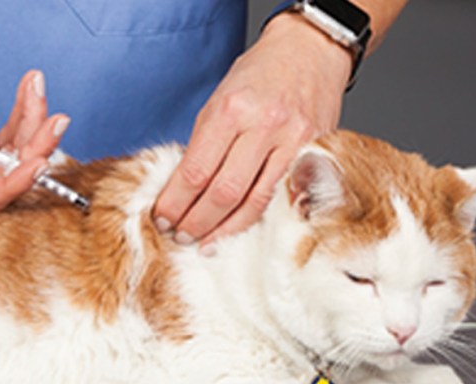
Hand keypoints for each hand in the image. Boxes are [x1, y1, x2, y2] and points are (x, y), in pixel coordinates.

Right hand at [0, 68, 69, 211]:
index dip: (15, 183)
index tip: (39, 162)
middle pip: (10, 176)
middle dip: (37, 149)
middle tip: (57, 119)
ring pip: (17, 155)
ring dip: (35, 126)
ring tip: (37, 88)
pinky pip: (12, 135)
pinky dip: (24, 114)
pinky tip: (29, 87)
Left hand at [152, 13, 352, 250]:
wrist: (310, 50)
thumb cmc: (259, 74)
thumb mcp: (219, 100)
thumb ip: (204, 144)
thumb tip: (179, 190)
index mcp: (231, 110)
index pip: (195, 172)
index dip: (174, 203)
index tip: (160, 218)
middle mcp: (264, 126)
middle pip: (223, 193)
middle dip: (195, 222)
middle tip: (178, 235)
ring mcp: (293, 142)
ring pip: (253, 203)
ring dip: (224, 230)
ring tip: (204, 242)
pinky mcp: (315, 155)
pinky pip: (280, 199)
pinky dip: (255, 219)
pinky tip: (238, 230)